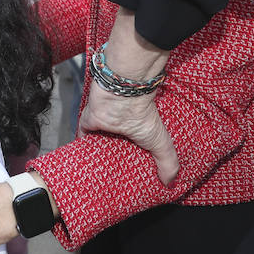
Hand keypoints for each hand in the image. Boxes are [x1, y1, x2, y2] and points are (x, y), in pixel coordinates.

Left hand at [79, 80, 178, 185]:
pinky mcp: (89, 122)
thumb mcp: (160, 141)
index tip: (132, 180)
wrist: (122, 95)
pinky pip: (82, 137)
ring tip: (96, 176)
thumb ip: (168, 161)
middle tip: (111, 182)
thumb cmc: (142, 113)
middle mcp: (119, 129)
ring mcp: (103, 126)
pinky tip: (81, 162)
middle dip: (113, 162)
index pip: (134, 150)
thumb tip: (170, 182)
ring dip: (97, 156)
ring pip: (98, 144)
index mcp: (136, 132)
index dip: (133, 164)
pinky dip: (81, 147)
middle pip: (114, 149)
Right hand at [83, 9, 178, 183]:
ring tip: (132, 114)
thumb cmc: (128, 105)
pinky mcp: (115, 73)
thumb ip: (164, 158)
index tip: (97, 145)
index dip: (89, 139)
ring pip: (106, 99)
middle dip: (106, 124)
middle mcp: (95, 104)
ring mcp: (104, 87)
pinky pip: (118, 83)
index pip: (84, 133)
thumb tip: (169, 180)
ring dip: (117, 105)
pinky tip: (140, 93)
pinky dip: (127, 88)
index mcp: (92, 120)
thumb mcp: (150, 136)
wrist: (130, 73)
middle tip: (120, 132)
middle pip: (96, 116)